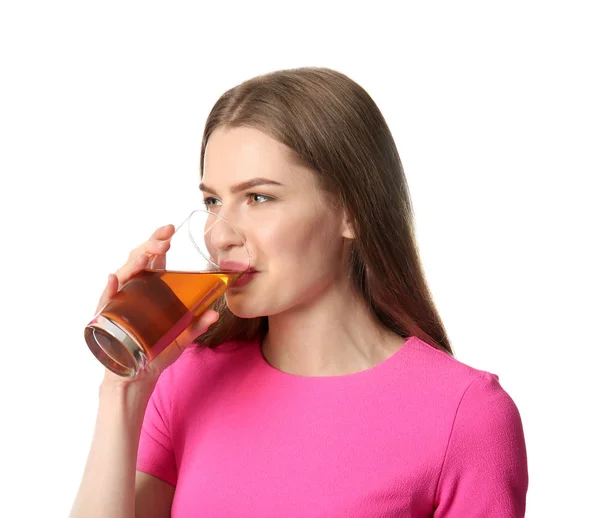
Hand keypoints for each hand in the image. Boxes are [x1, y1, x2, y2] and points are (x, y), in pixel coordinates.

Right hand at [96, 224, 219, 387]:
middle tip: (164, 240)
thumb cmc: (157, 349)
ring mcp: (119, 302)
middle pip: (138, 260)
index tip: (170, 229)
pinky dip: (110, 290)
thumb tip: (215, 314)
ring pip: (123, 276)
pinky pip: (106, 301)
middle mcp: (133, 290)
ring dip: (134, 264)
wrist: (138, 375)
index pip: (154, 259)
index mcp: (151, 288)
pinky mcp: (109, 318)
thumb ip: (197, 324)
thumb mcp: (182, 336)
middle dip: (150, 246)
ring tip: (145, 256)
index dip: (159, 241)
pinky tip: (114, 281)